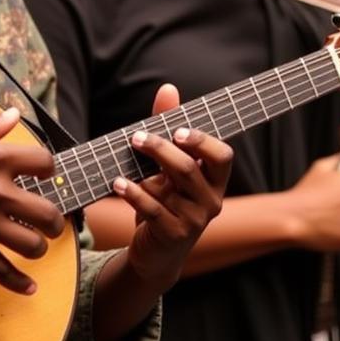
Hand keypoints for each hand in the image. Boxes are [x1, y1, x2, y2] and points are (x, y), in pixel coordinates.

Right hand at [0, 107, 64, 294]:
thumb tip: (13, 115)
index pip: (45, 164)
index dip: (48, 169)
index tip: (42, 174)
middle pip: (48, 213)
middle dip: (54, 220)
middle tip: (49, 221)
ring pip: (31, 245)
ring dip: (38, 247)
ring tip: (34, 244)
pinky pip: (0, 271)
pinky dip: (18, 282)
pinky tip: (29, 287)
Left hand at [110, 83, 232, 289]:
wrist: (157, 253)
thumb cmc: (166, 200)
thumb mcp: (168, 166)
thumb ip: (168, 127)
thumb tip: (168, 88)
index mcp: (215, 180)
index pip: (222, 156)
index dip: (202, 141)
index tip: (176, 130)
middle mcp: (211, 200)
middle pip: (190, 168)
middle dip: (161, 149)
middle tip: (137, 137)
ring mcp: (194, 221)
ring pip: (170, 189)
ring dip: (143, 172)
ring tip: (123, 162)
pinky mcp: (174, 235)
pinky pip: (153, 210)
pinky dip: (133, 194)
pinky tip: (117, 183)